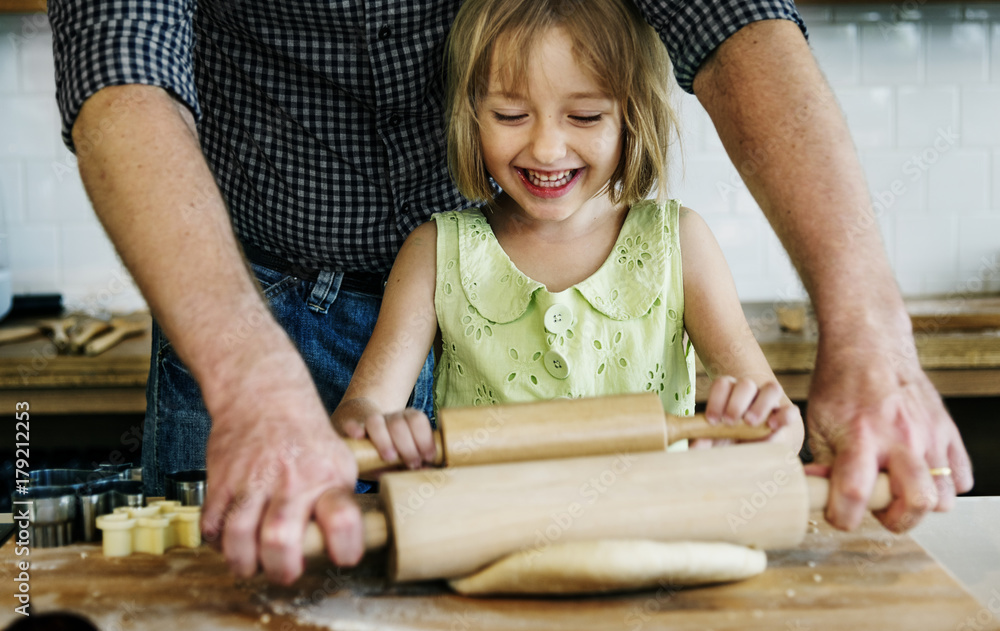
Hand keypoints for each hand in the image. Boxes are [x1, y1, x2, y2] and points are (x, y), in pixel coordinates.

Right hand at [200, 345, 361, 584]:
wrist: (265, 393)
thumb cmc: (306, 436)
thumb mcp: (339, 460)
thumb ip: (338, 500)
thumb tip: (341, 543)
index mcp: (327, 477)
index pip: (342, 518)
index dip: (345, 547)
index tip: (342, 559)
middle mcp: (291, 481)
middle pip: (280, 538)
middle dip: (282, 569)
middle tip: (286, 572)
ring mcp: (253, 480)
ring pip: (238, 537)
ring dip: (244, 562)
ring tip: (252, 564)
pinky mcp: (222, 479)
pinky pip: (212, 524)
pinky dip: (218, 542)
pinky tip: (230, 540)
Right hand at [332, 398, 437, 469]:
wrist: (363, 436)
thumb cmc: (389, 453)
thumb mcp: (403, 459)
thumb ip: (413, 464)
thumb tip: (427, 472)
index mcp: (405, 421)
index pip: (417, 419)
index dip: (424, 438)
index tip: (427, 457)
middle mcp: (388, 418)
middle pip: (399, 423)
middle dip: (408, 445)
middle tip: (412, 463)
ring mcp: (369, 421)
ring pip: (376, 421)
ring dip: (384, 440)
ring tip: (390, 458)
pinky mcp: (351, 427)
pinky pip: (352, 424)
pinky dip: (355, 428)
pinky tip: (359, 436)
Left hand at [694, 376, 802, 448]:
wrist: (761, 446)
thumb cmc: (734, 438)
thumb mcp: (717, 440)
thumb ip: (705, 441)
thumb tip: (695, 446)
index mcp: (731, 392)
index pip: (723, 384)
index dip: (716, 399)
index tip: (711, 420)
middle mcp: (752, 392)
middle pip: (746, 384)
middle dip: (736, 402)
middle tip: (729, 422)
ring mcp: (772, 401)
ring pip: (772, 389)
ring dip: (760, 405)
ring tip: (750, 423)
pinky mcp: (787, 414)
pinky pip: (791, 409)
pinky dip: (784, 416)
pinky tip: (773, 426)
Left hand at [807, 330, 973, 533]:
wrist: (870, 346)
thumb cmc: (841, 381)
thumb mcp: (818, 421)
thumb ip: (824, 463)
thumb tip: (820, 493)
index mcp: (860, 436)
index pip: (855, 493)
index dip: (843, 517)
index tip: (839, 515)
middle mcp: (900, 438)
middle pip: (915, 504)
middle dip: (894, 520)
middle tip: (878, 508)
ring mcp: (929, 436)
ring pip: (943, 497)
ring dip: (921, 504)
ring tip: (899, 488)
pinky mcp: (947, 431)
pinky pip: (961, 477)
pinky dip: (944, 484)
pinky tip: (920, 472)